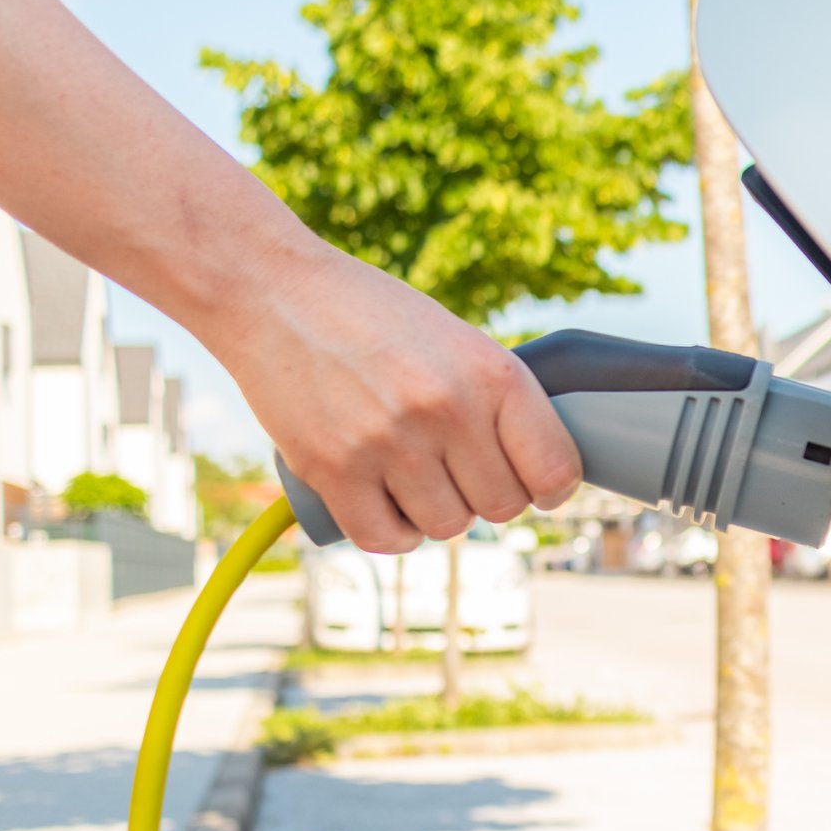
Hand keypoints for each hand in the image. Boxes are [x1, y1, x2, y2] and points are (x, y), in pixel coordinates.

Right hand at [209, 243, 580, 552]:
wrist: (274, 292)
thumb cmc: (374, 316)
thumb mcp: (458, 340)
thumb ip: (497, 400)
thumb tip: (540, 471)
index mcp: (492, 373)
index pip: (555, 469)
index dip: (552, 489)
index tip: (537, 487)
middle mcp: (447, 409)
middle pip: (502, 507)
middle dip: (487, 497)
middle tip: (460, 471)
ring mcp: (389, 442)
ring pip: (447, 526)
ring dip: (436, 512)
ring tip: (415, 474)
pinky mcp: (333, 470)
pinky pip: (385, 538)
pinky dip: (392, 531)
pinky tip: (386, 502)